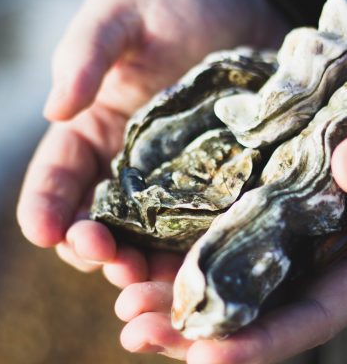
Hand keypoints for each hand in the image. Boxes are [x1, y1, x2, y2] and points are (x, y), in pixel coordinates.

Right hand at [17, 0, 288, 286]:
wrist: (243, 11)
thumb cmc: (174, 6)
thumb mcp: (121, 13)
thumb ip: (84, 53)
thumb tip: (54, 109)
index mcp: (89, 133)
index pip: (55, 180)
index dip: (42, 208)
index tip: (41, 230)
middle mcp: (121, 170)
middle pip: (92, 223)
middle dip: (88, 247)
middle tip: (101, 254)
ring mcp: (166, 188)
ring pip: (138, 243)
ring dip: (133, 267)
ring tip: (139, 276)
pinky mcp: (209, 196)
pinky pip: (190, 238)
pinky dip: (183, 263)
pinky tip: (190, 273)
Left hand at [113, 143, 346, 362]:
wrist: (328, 108)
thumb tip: (344, 164)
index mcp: (336, 262)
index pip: (305, 317)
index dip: (260, 343)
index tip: (206, 360)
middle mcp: (290, 257)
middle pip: (242, 312)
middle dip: (189, 331)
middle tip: (137, 335)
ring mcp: (250, 237)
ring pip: (209, 283)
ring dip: (163, 300)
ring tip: (124, 307)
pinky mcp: (219, 212)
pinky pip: (187, 240)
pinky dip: (158, 254)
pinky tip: (124, 258)